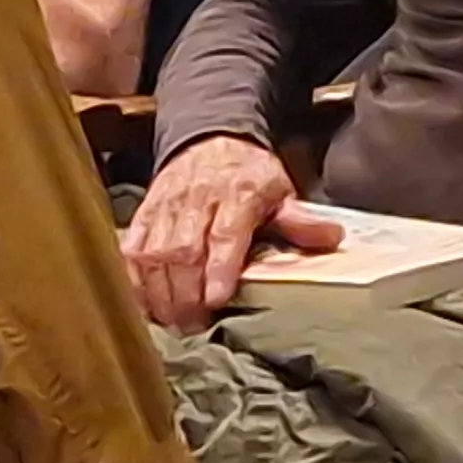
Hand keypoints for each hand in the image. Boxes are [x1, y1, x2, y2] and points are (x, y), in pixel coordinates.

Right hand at [123, 136, 341, 331]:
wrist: (210, 136)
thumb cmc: (248, 173)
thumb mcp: (280, 190)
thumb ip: (300, 220)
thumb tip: (332, 239)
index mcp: (237, 194)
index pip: (224, 234)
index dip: (219, 268)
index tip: (217, 299)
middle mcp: (197, 200)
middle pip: (183, 250)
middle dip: (186, 293)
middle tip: (193, 326)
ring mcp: (166, 207)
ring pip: (153, 252)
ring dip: (159, 292)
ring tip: (171, 322)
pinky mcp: (145, 213)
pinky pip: (130, 249)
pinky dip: (133, 279)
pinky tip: (143, 304)